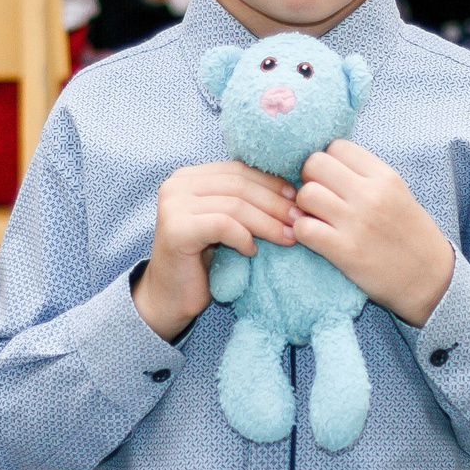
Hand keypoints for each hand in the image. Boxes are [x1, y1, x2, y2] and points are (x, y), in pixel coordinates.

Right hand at [134, 160, 298, 340]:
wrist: (169, 300)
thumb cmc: (203, 263)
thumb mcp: (225, 223)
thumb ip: (243, 201)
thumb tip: (292, 189)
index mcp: (188, 177)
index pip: (238, 170)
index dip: (271, 182)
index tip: (298, 199)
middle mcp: (177, 185)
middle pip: (239, 184)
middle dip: (275, 202)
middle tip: (300, 220)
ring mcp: (173, 205)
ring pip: (235, 205)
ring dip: (267, 222)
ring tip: (288, 237)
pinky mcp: (176, 230)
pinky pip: (224, 225)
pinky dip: (244, 238)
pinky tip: (252, 251)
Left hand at [289, 141, 453, 326]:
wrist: (431, 280)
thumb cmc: (412, 237)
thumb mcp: (398, 194)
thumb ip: (367, 177)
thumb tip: (328, 165)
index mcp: (385, 177)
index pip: (337, 147)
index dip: (326, 161)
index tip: (329, 179)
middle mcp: (371, 195)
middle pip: (315, 164)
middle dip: (308, 179)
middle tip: (317, 198)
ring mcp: (357, 222)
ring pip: (306, 194)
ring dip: (303, 207)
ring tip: (315, 218)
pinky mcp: (346, 251)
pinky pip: (304, 229)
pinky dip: (302, 232)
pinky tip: (314, 238)